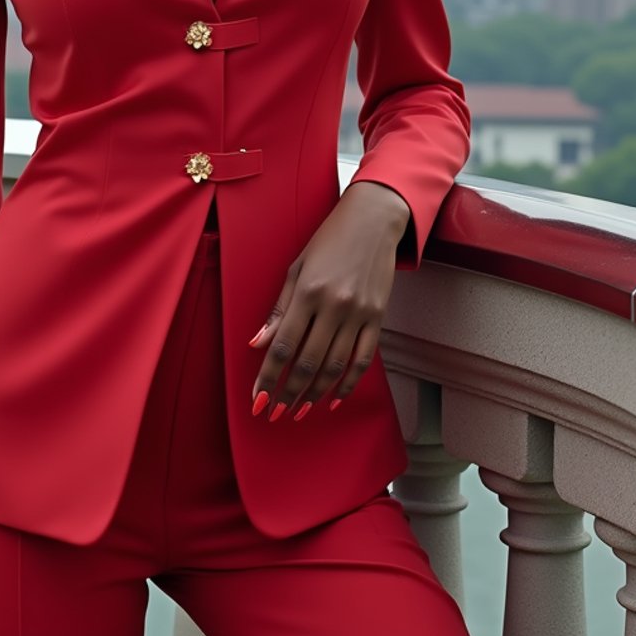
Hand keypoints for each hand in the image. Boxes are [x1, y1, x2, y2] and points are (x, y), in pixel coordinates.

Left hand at [247, 182, 408, 420]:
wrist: (373, 221)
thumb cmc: (328, 241)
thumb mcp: (297, 267)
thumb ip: (280, 308)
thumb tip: (259, 342)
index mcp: (308, 291)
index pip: (284, 345)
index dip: (269, 376)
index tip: (258, 399)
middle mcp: (334, 306)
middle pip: (308, 362)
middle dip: (289, 393)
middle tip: (275, 413)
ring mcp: (359, 314)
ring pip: (335, 366)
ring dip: (315, 394)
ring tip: (299, 410)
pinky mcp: (377, 318)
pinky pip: (362, 360)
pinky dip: (347, 383)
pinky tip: (333, 398)